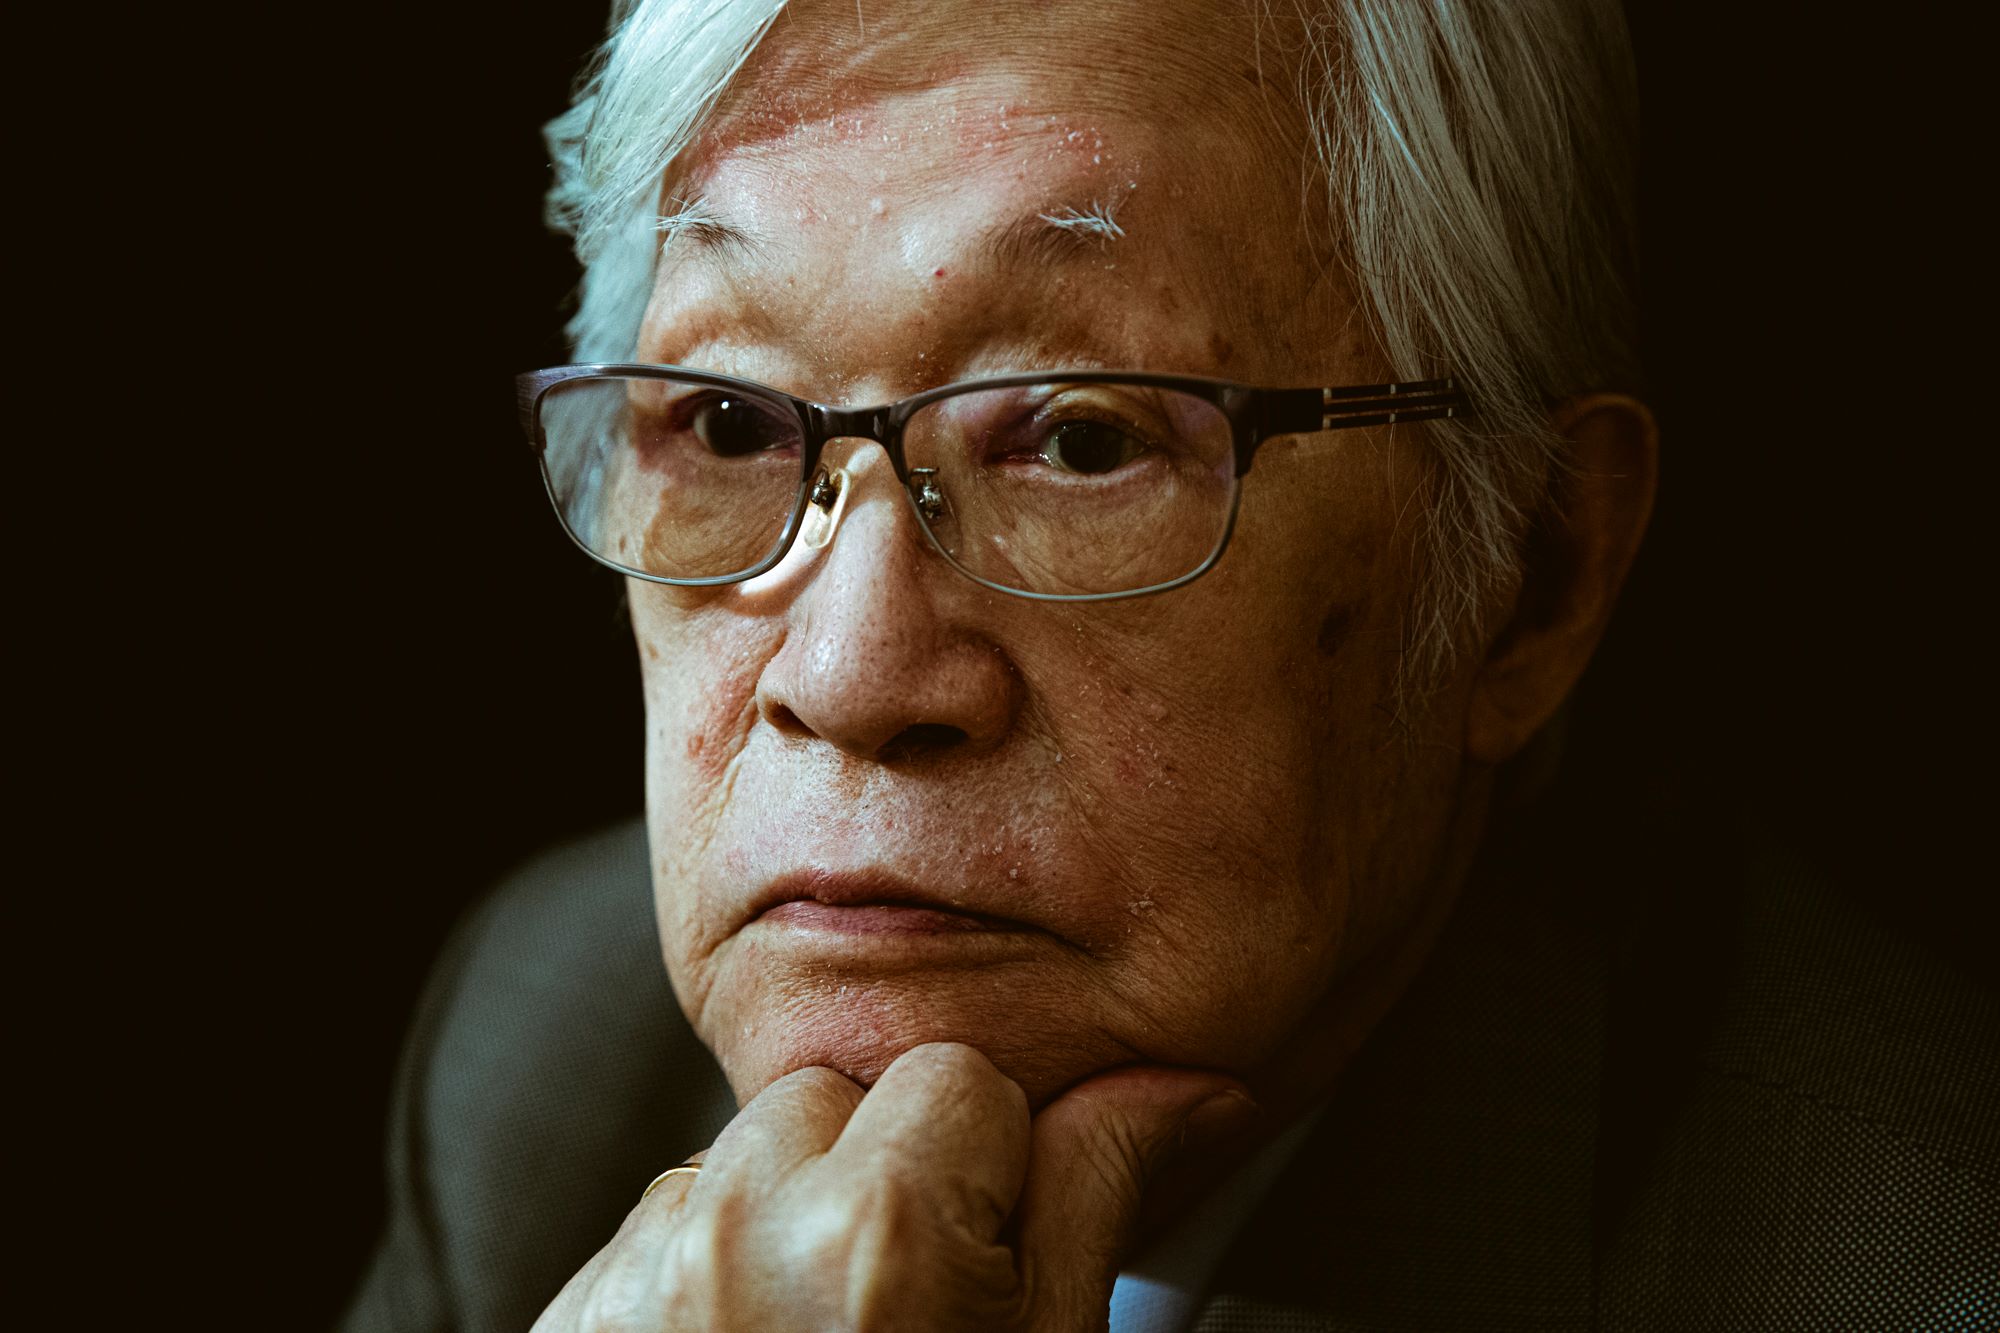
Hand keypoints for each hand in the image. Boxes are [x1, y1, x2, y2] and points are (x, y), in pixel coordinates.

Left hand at [532, 1042, 1256, 1330]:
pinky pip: (662, 1225)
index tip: (983, 1259)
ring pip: (744, 1154)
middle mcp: (741, 1227)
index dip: (991, 1168)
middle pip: (837, 1098)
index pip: (959, 1076)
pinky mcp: (575, 1313)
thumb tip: (1184, 1086)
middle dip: (879, 1173)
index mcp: (883, 1230)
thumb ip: (1097, 1193)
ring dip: (786, 1216)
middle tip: (903, 1308)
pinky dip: (706, 1269)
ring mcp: (641, 1273)